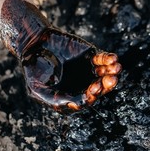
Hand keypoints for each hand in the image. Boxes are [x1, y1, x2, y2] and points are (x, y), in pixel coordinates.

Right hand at [0, 0, 121, 111]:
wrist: (33, 45)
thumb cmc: (35, 70)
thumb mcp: (39, 89)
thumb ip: (56, 99)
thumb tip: (77, 104)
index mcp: (72, 96)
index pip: (86, 100)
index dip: (92, 96)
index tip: (94, 90)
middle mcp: (83, 86)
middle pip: (100, 88)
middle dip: (107, 85)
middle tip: (111, 80)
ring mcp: (88, 71)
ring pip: (105, 74)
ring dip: (112, 72)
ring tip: (116, 68)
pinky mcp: (91, 56)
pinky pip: (104, 59)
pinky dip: (109, 59)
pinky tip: (113, 59)